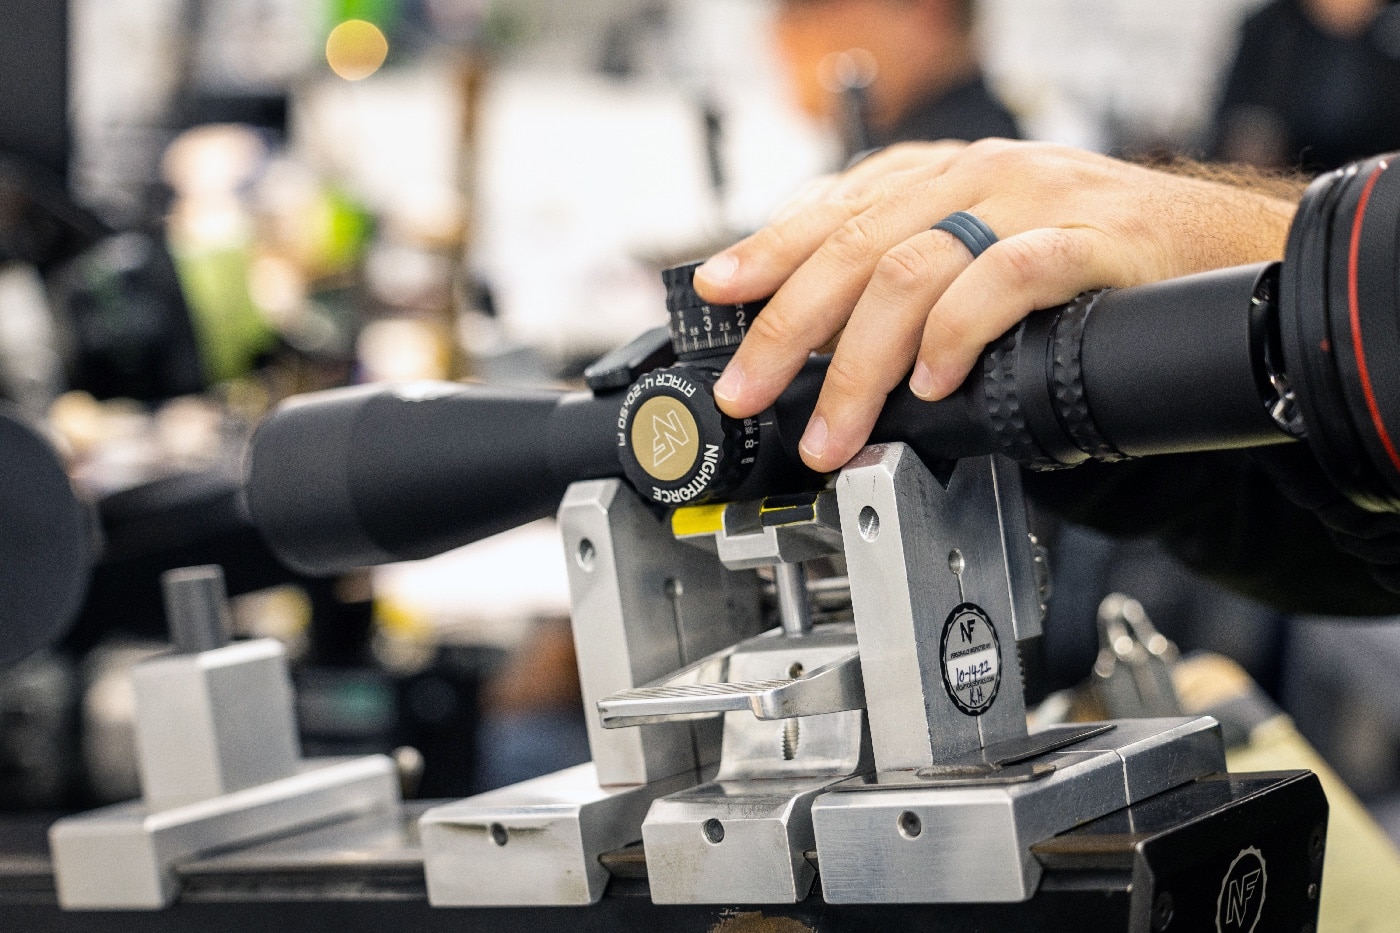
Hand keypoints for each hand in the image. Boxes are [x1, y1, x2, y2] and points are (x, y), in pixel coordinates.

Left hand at [694, 139, 1300, 472]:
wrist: (1218, 247)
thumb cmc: (1091, 257)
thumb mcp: (982, 251)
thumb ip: (910, 279)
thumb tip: (821, 345)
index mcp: (943, 177)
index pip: (834, 208)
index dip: (768, 250)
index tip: (717, 297)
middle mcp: (979, 178)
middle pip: (856, 246)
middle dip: (789, 329)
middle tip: (752, 393)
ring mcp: (1035, 203)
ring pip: (915, 267)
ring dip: (861, 362)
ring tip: (834, 427)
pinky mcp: (1092, 242)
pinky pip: (1010, 277)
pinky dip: (959, 331)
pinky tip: (933, 382)